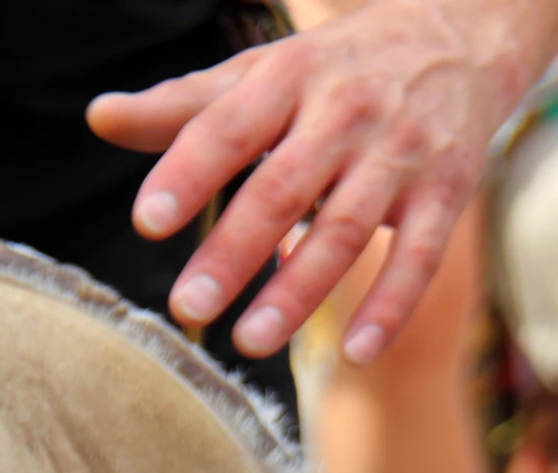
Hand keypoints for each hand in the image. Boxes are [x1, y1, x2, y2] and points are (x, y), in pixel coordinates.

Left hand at [88, 0, 557, 363]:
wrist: (459, 35)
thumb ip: (185, 105)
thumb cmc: (339, 67)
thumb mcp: (264, 71)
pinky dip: (391, 305)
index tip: (147, 224)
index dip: (186, 173)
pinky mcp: (447, 190)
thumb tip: (98, 118)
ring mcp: (399, 153)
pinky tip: (357, 352)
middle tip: (187, 308)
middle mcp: (343, 113)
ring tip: (250, 341)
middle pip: (281, 188)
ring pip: (345, 229)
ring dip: (298, 290)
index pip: (227, 128)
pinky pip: (420, 256)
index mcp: (287, 78)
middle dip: (233, 250)